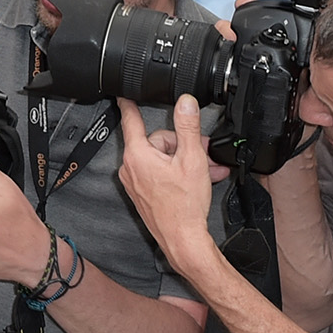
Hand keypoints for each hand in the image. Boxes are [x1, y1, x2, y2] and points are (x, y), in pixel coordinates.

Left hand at [117, 96, 220, 270]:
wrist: (183, 239)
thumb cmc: (185, 205)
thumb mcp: (192, 159)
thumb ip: (187, 128)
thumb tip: (185, 103)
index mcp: (138, 154)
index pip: (132, 120)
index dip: (130, 104)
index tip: (124, 94)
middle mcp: (131, 166)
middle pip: (158, 142)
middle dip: (183, 145)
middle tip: (204, 153)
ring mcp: (136, 181)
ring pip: (162, 159)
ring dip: (186, 161)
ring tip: (208, 170)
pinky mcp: (143, 192)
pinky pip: (160, 173)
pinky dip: (179, 173)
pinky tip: (199, 179)